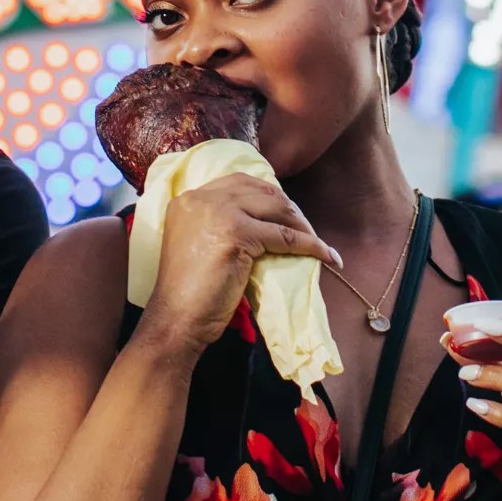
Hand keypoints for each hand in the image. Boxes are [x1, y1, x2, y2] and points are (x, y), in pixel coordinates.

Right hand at [142, 172, 333, 355]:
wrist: (176, 319)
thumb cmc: (186, 292)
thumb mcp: (197, 244)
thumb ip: (218, 225)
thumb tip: (261, 222)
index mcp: (189, 199)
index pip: (238, 182)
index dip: (267, 193)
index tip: (285, 210)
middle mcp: (202, 199)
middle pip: (261, 190)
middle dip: (288, 207)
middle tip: (305, 228)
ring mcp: (219, 213)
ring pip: (276, 209)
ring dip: (302, 224)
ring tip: (316, 241)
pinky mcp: (237, 234)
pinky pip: (284, 236)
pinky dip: (310, 245)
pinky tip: (326, 255)